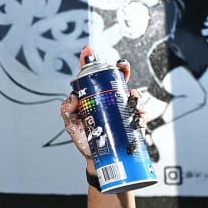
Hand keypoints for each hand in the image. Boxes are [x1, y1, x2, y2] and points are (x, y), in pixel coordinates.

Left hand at [60, 46, 145, 164]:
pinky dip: (141, 114)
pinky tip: (136, 117)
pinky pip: (141, 115)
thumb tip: (73, 97)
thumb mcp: (70, 122)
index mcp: (96, 97)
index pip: (96, 76)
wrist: (95, 157)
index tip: (88, 50)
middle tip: (121, 66)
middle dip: (123, 69)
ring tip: (130, 98)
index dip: (92, 61)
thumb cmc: (84, 137)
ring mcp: (123, 111)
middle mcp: (111, 100)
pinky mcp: (133, 123)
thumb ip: (66, 109)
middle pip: (120, 79)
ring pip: (134, 95)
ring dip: (134, 94)